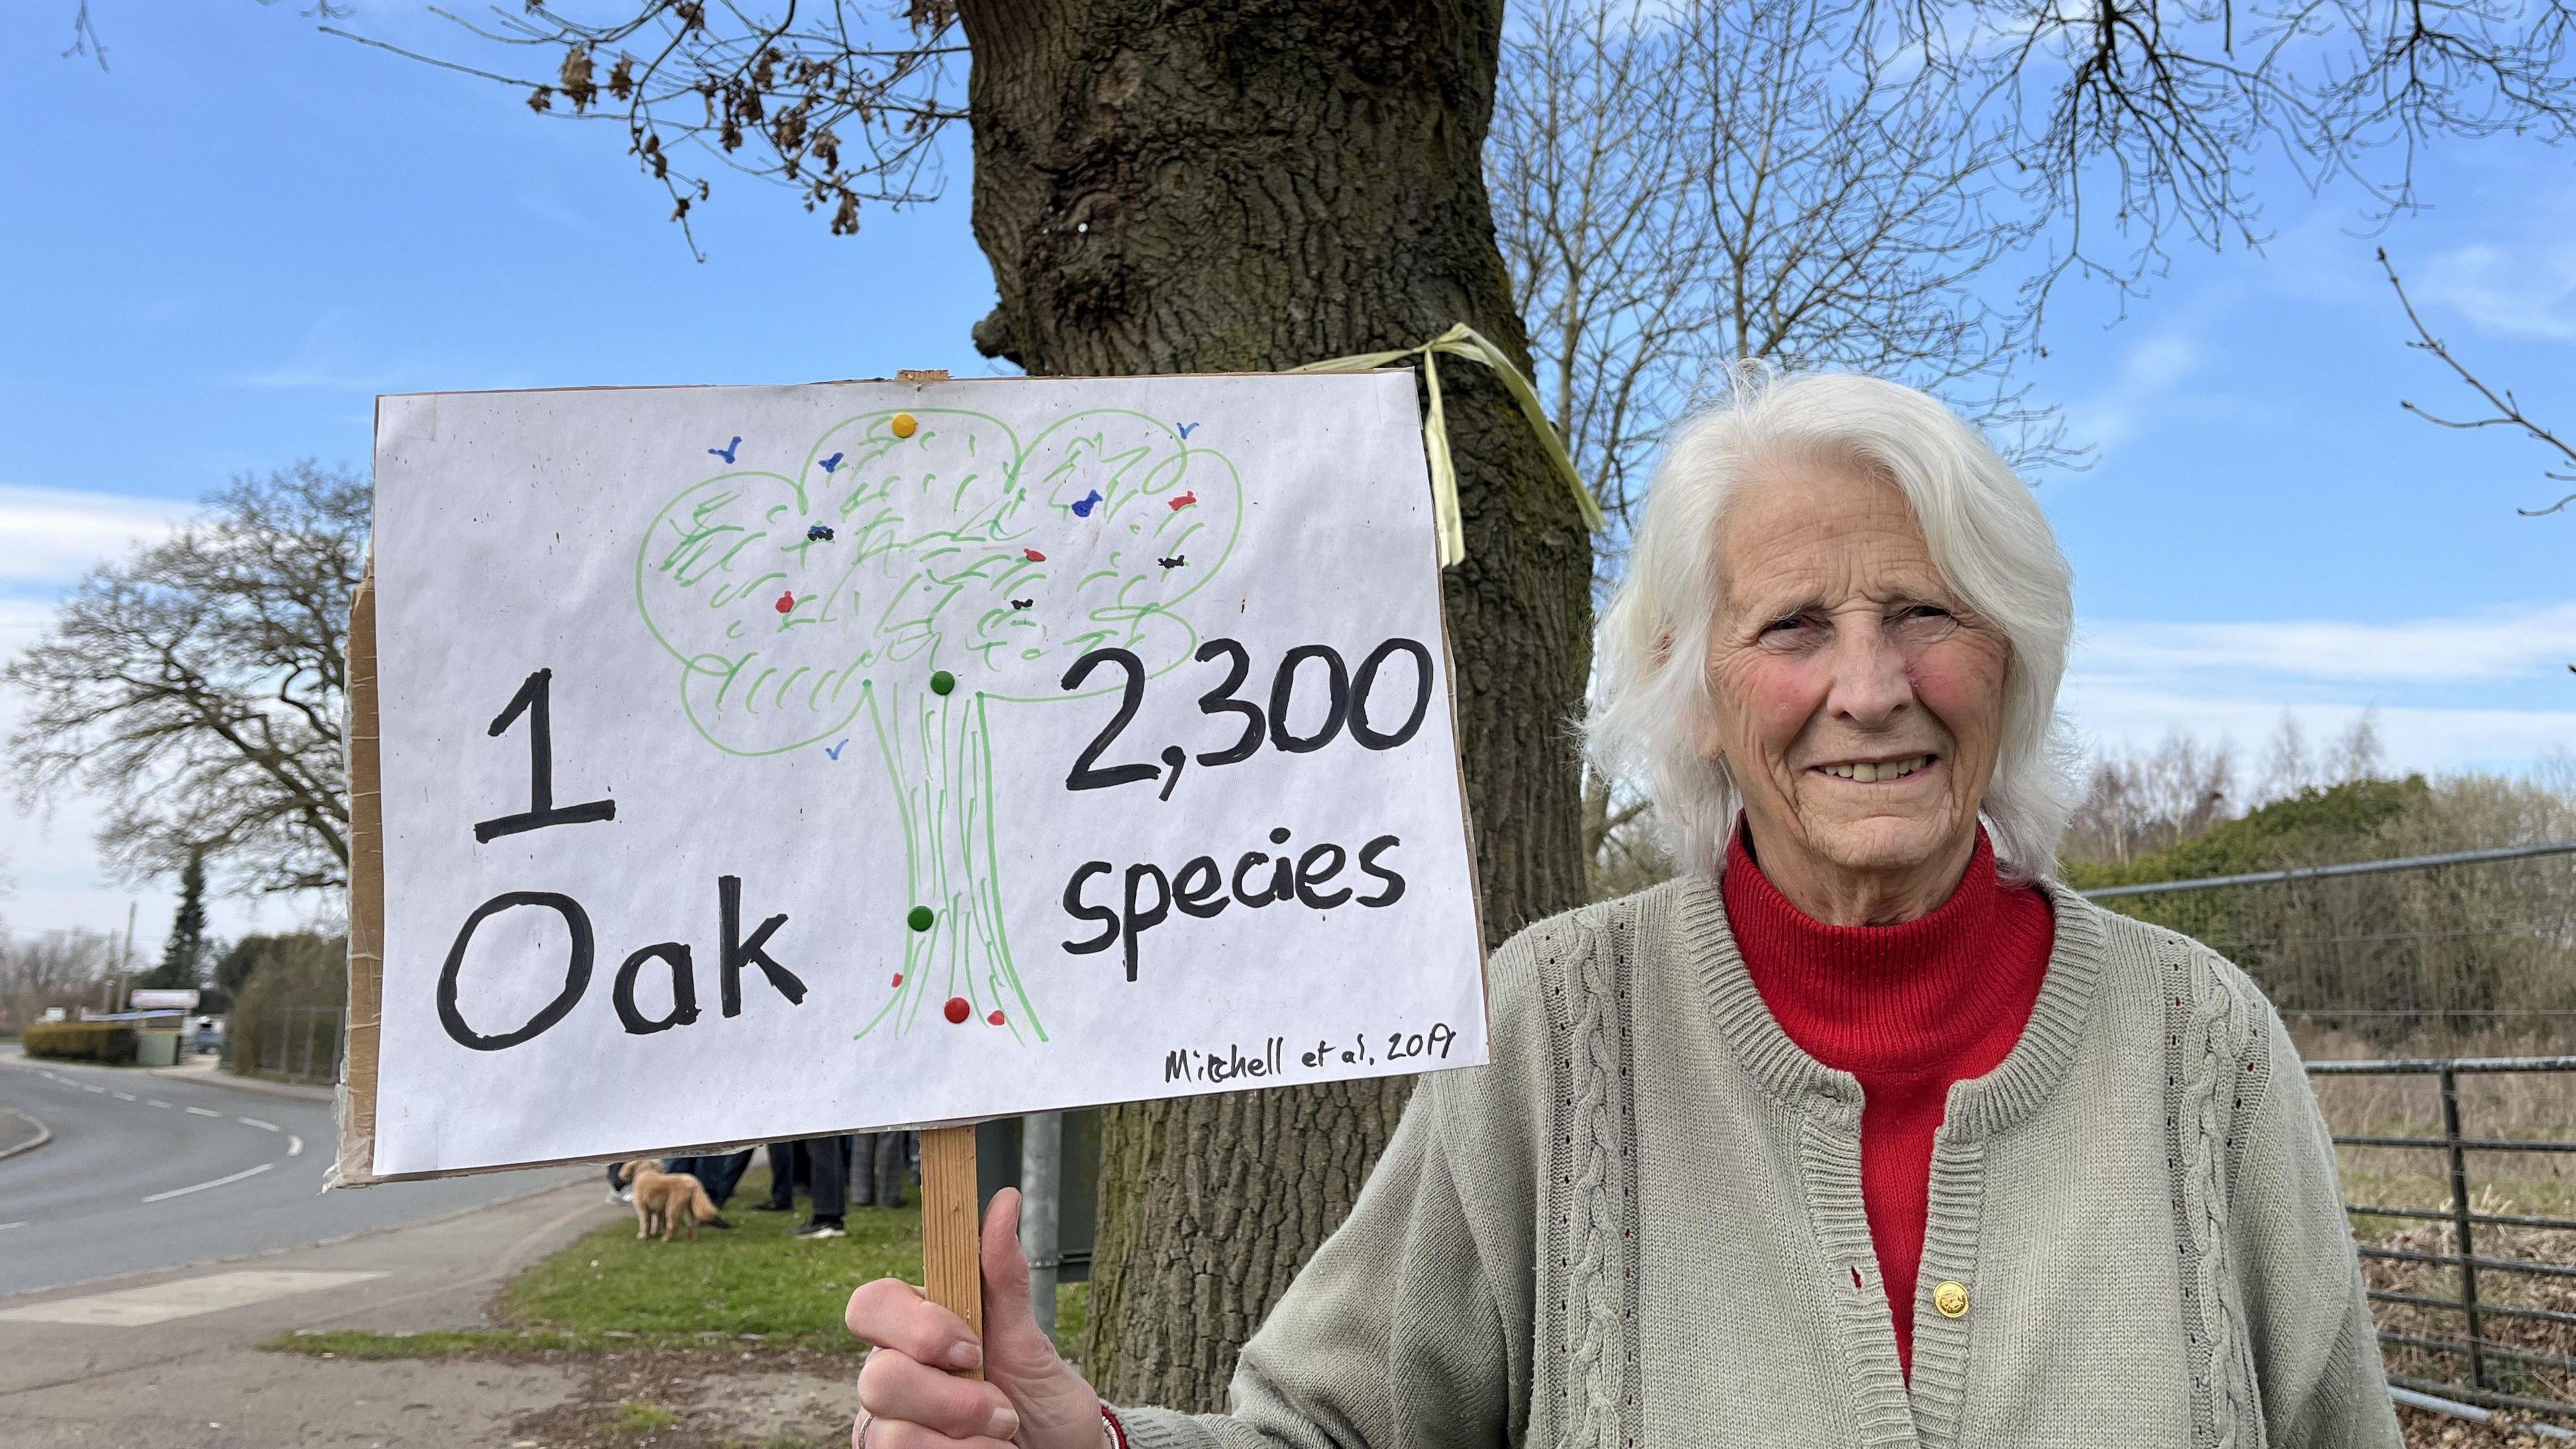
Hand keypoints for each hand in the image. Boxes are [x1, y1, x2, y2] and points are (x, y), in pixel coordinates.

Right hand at [847, 1187, 1105, 1448]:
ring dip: (962, 1439)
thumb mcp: (1028, 1339)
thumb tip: (1004, 1200)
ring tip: (1002, 1437)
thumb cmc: (1040, 1398)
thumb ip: (1004, 1276)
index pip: (870, 1305)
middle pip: (877, 1377)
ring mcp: (887, 1426)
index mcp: (915, 1330)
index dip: (916, 1327)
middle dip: (951, 1401)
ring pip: (889, 1432)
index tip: (973, 1346)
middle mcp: (891, 1375)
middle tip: (1003, 1410)